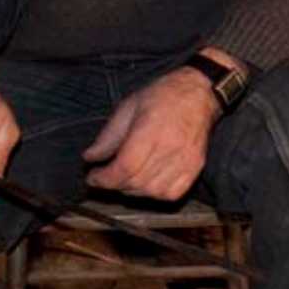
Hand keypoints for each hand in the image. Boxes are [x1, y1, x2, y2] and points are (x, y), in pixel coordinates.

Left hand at [83, 50, 238, 200]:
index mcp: (151, 130)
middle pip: (136, 182)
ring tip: (124, 178)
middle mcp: (170, 148)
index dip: (105, 178)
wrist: (199, 94)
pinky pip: (170, 194)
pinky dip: (153, 194)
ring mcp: (185, 161)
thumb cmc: (163, 96)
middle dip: (114, 185)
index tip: (93, 177)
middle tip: (105, 178)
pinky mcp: (195, 168)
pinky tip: (146, 182)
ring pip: (151, 191)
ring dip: (132, 190)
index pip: (125, 166)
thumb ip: (108, 136)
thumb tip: (90, 158)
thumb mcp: (128, 107)